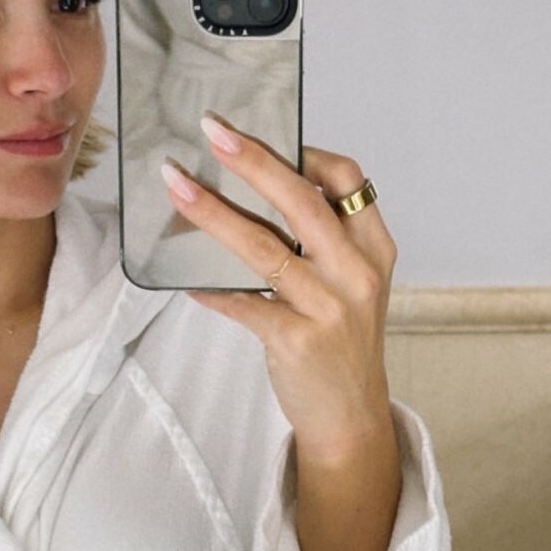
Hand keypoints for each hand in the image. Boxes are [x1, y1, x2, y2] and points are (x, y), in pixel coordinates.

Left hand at [162, 114, 396, 460]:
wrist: (349, 417)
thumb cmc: (341, 342)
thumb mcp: (350, 284)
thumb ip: (319, 241)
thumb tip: (250, 191)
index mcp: (374, 249)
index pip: (349, 180)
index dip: (306, 152)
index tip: (263, 133)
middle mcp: (357, 274)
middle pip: (302, 202)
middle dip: (254, 161)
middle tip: (211, 132)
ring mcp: (330, 308)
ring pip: (264, 248)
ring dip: (213, 213)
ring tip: (176, 187)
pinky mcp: (298, 341)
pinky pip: (243, 303)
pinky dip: (209, 286)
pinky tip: (184, 277)